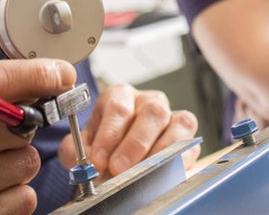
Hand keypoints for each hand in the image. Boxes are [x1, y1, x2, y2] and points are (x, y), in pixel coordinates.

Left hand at [59, 84, 199, 177]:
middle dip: (135, 144)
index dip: (109, 135)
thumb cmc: (103, 149)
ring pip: (178, 122)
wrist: (117, 165)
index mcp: (121, 96)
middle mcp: (149, 101)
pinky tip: (164, 172)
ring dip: (159, 151)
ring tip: (142, 172)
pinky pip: (190, 142)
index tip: (99, 160)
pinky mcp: (187, 136)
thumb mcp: (83, 147)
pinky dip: (179, 158)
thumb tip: (86, 160)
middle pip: (152, 111)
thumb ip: (77, 150)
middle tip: (119, 168)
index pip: (118, 107)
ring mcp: (171, 116)